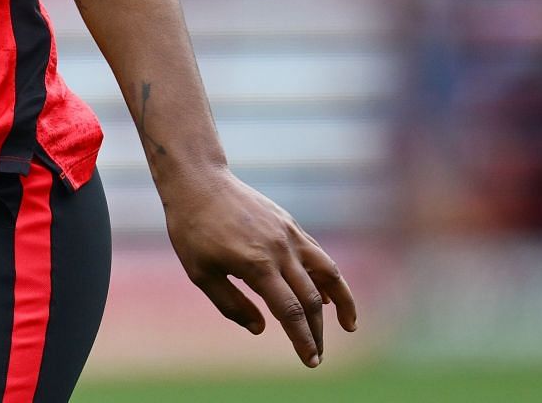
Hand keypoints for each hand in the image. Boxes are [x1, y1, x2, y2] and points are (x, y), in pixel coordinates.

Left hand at [163, 168, 356, 366]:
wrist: (198, 182)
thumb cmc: (192, 230)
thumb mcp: (200, 273)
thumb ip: (231, 304)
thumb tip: (261, 329)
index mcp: (257, 265)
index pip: (290, 311)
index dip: (302, 339)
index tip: (311, 360)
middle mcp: (280, 249)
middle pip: (310, 299)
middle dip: (317, 331)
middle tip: (318, 354)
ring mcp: (288, 234)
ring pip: (328, 272)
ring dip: (342, 301)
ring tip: (349, 325)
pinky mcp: (289, 223)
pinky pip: (316, 254)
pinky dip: (326, 276)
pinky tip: (325, 294)